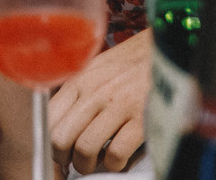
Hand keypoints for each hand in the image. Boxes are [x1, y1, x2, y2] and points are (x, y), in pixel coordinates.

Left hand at [48, 31, 149, 174]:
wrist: (168, 50)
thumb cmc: (131, 62)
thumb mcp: (96, 67)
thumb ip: (77, 91)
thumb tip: (59, 122)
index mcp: (80, 79)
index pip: (48, 118)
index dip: (49, 142)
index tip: (58, 150)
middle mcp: (95, 92)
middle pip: (61, 138)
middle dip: (64, 158)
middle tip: (74, 160)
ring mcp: (118, 105)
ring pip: (85, 149)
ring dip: (86, 165)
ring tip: (95, 163)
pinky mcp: (141, 119)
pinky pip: (115, 155)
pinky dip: (114, 164)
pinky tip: (118, 158)